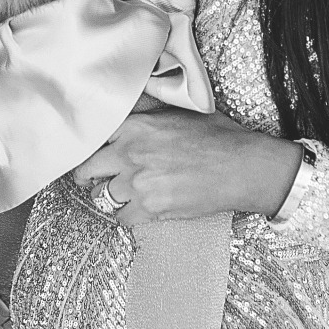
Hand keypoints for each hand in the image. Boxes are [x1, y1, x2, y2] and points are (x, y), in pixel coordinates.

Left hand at [71, 107, 303, 226]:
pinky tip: (138, 208)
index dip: (90, 147)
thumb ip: (147, 116)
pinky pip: (122, 218)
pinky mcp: (152, 208)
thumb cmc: (217, 137)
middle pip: (86, 169)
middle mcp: (130, 154)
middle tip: (91, 179)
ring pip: (102, 197)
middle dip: (88, 175)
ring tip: (120, 194)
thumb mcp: (178, 113)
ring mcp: (139, 183)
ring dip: (109, 197)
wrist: (242, 166)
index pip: (92, 138)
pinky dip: (127, 215)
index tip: (90, 153)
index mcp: (134, 126)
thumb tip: (131, 110)